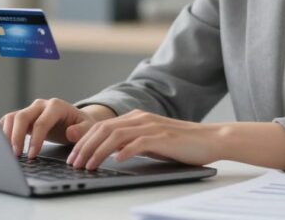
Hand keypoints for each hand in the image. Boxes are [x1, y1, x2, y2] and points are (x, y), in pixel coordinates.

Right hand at [0, 98, 108, 158]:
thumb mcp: (88, 128)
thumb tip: (70, 132)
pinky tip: (2, 145)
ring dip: (7, 134)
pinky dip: (3, 131)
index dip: (36, 139)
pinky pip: (9, 121)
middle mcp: (41, 105)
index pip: (42, 122)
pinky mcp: (24, 117)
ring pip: (12, 117)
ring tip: (7, 151)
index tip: (32, 155)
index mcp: (56, 106)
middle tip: (15, 155)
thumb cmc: (82, 126)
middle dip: (17, 136)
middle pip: (22, 116)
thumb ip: (82, 131)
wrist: (76, 121)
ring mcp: (31, 110)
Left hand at [66, 109, 224, 169]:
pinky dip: (125, 151)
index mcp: (136, 118)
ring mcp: (152, 127)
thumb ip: (132, 143)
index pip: (102, 126)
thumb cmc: (182, 144)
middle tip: (74, 163)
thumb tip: (112, 152)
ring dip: (98, 151)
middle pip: (104, 129)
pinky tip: (116, 161)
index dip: (84, 140)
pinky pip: (139, 143)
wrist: (211, 139)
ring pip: (116, 136)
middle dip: (85, 147)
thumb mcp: (152, 142)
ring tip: (89, 166)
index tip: (73, 156)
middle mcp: (141, 118)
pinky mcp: (163, 137)